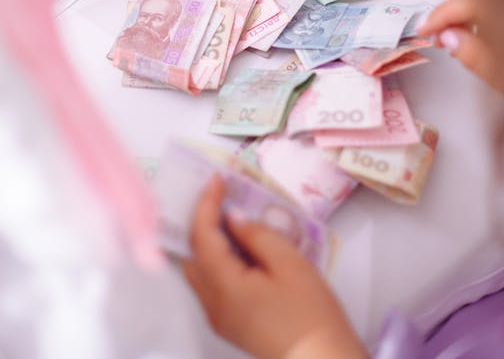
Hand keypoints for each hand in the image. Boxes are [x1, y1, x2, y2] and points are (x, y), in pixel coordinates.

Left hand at [182, 176, 365, 358]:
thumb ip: (257, 235)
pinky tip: (235, 246)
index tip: (216, 179)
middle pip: (191, 254)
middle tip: (218, 195)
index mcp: (224, 287)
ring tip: (226, 215)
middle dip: (200, 221)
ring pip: (198, 270)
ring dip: (206, 240)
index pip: (202, 237)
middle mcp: (212, 304)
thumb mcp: (290, 265)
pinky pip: (210, 284)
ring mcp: (218, 317)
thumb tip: (232, 217)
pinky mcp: (228, 324)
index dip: (206, 204)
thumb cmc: (312, 313)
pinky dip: (215, 259)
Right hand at [419, 0, 503, 100]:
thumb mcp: (501, 75)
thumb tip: (447, 36)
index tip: (424, 31)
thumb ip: (469, 53)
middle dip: (454, 10)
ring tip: (461, 34)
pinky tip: (489, 27)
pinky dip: (494, 4)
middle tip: (439, 35)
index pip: (463, 3)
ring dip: (473, 5)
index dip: (439, 17)